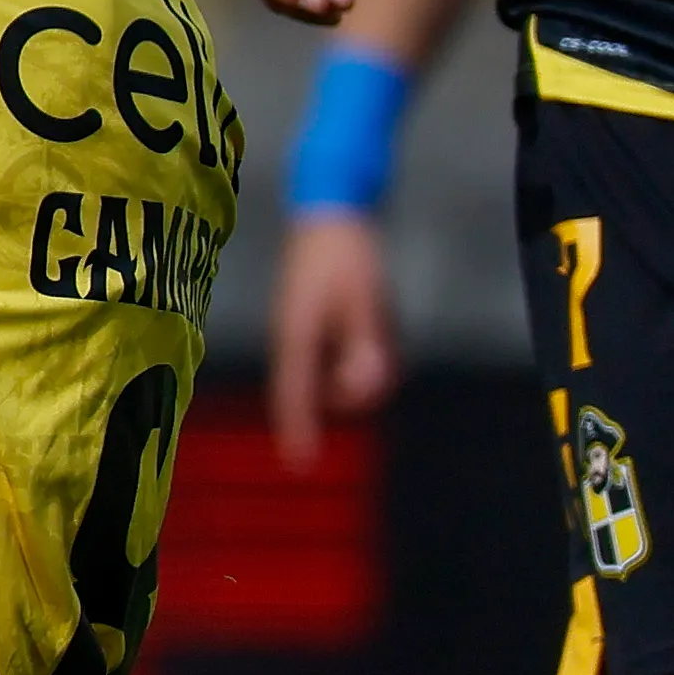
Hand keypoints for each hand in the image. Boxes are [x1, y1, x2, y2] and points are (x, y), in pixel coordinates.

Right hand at [269, 213, 402, 468]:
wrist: (329, 211)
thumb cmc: (347, 257)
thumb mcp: (367, 304)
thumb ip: (367, 348)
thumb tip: (366, 388)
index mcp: (297, 336)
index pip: (293, 394)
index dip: (298, 430)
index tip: (301, 463)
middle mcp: (293, 338)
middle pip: (319, 387)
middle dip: (350, 391)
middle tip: (380, 362)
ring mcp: (300, 328)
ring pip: (331, 369)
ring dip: (358, 369)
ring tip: (380, 331)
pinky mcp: (312, 318)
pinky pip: (337, 351)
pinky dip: (358, 353)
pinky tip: (374, 325)